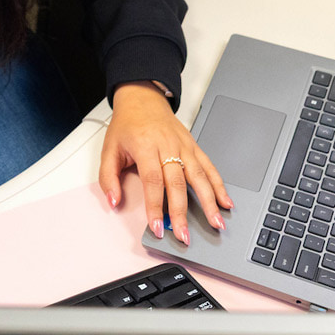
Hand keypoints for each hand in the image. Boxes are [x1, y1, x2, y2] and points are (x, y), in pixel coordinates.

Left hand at [98, 83, 231, 240]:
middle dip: (182, 213)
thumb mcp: (109, 149)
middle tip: (185, 236)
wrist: (143, 98)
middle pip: (178, 184)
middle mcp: (168, 147)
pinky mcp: (194, 147)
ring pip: (200, 177)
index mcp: (146, 147)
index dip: (156, 207)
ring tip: (216, 223)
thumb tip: (113, 201)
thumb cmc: (127, 124)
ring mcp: (184, 147)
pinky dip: (219, 186)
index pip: (153, 182)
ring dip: (209, 202)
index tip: (157, 227)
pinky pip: (209, 167)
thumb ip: (108, 177)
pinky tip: (226, 202)